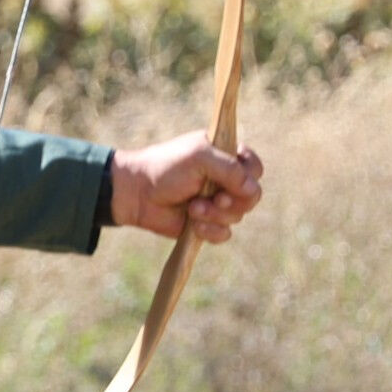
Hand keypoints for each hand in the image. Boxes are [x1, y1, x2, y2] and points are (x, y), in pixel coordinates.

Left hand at [110, 131, 264, 242]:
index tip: (235, 176)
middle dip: (233, 199)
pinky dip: (210, 230)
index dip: (250, 175)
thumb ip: (230, 169)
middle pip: (252, 196)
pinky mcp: (206, 224)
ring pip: (238, 216)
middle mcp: (224, 180)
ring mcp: (216, 203)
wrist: (136, 193)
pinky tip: (193, 224)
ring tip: (193, 208)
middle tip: (215, 197)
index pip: (255, 167)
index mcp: (225, 157)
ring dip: (216, 214)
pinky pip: (224, 234)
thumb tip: (253, 191)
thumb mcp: (200, 158)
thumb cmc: (165, 168)